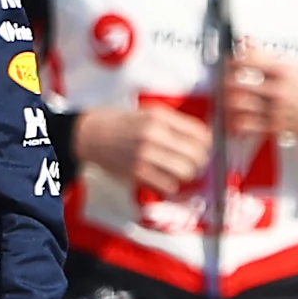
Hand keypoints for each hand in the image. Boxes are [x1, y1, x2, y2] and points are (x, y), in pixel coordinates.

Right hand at [71, 103, 211, 192]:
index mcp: (159, 117)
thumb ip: (176, 123)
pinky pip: (168, 186)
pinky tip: (163, 177)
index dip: (206, 143)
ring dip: (186, 174)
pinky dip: (170, 184)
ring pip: (185, 172)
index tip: (203, 147)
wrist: (90, 135)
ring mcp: (144, 155)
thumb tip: (205, 138)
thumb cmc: (122, 124)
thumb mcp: (149, 113)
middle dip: (199, 161)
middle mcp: (153, 135)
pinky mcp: (136, 173)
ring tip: (179, 170)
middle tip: (193, 161)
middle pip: (196, 155)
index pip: (200, 133)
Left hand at [225, 49, 297, 145]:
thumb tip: (250, 43)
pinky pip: (246, 126)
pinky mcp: (275, 127)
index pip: (247, 59)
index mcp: (284, 70)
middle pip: (237, 82)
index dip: (234, 58)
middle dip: (226, 79)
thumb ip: (269, 56)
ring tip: (228, 96)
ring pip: (237, 105)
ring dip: (228, 99)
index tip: (231, 60)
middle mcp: (277, 90)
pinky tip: (234, 118)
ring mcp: (275, 110)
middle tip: (226, 78)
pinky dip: (235, 122)